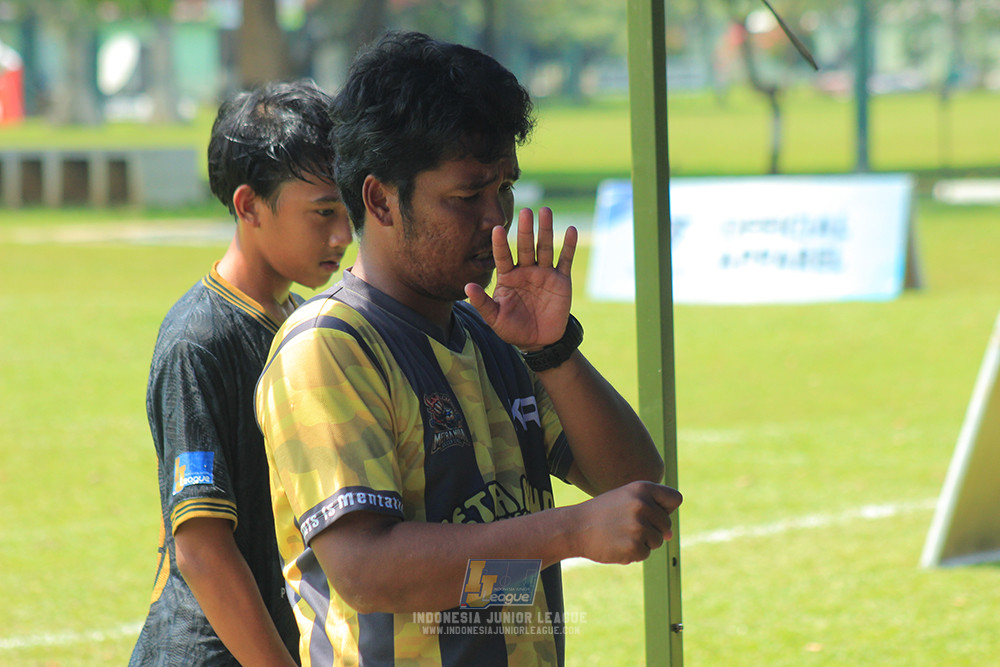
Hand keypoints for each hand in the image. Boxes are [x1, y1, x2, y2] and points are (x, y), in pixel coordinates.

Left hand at [465, 207, 577, 349]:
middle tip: (526, 211)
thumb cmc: (513, 329)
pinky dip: (568, 246)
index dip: (500, 244)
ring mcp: (544, 273)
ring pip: (545, 248)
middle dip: (525, 230)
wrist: (539, 341)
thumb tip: (467, 287)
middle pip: (525, 247)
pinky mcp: (561, 280)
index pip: (503, 256)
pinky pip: (565, 260)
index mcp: (508, 277)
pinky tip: (570, 230)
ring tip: (546, 211)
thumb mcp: (495, 318)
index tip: (497, 229)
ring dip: (546, 230)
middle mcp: (525, 271)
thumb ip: (483, 303)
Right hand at [567, 481, 681, 564]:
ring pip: (657, 541)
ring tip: (620, 534)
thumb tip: (669, 535)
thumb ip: (651, 509)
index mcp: (642, 488)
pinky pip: (645, 554)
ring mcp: (639, 526)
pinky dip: (633, 553)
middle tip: (626, 525)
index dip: (666, 508)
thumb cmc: (602, 513)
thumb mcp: (625, 498)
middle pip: (667, 524)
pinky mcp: (634, 546)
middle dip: (652, 529)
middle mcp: (643, 505)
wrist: (574, 528)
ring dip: (642, 542)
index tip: (650, 511)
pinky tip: (616, 544)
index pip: (675, 498)